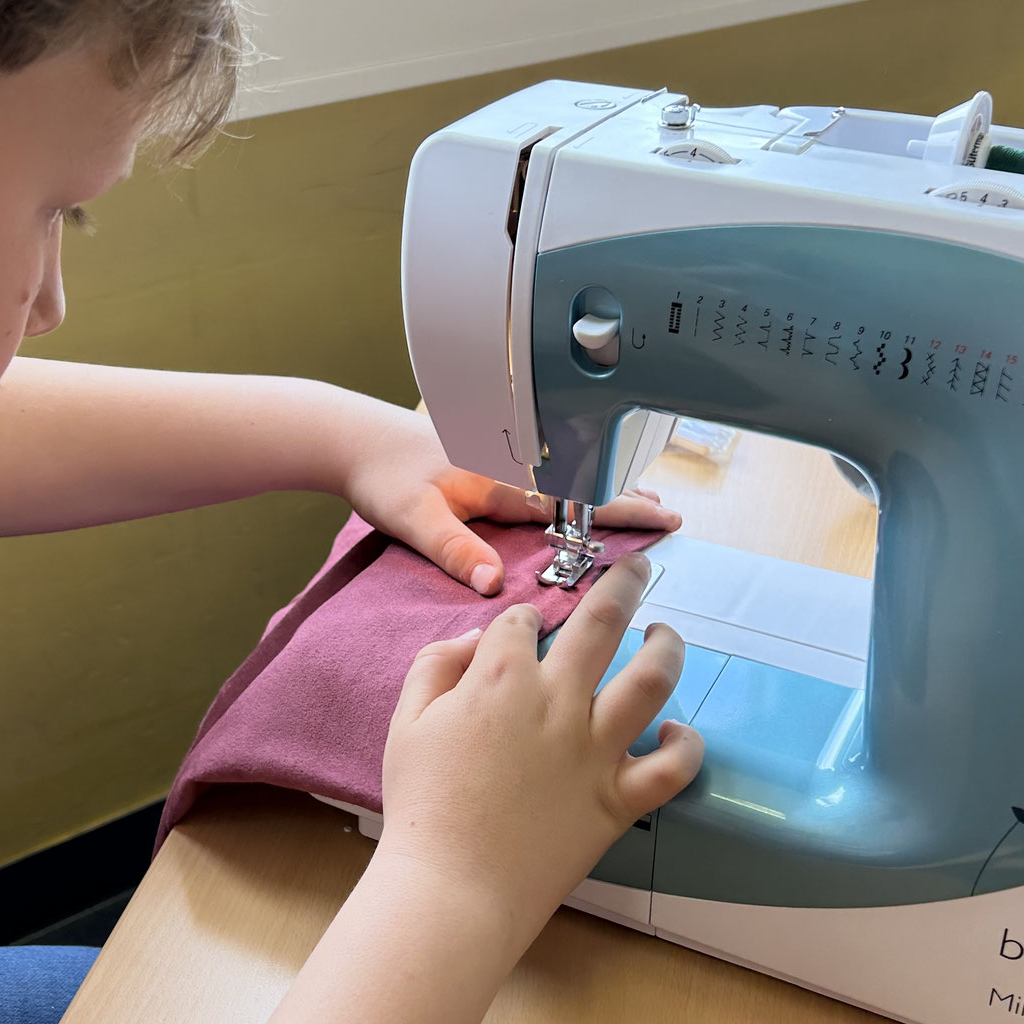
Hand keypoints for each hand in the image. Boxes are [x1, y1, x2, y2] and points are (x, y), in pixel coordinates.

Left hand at [341, 406, 678, 595]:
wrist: (354, 439)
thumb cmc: (382, 475)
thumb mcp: (412, 516)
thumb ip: (453, 548)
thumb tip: (494, 583)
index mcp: (500, 473)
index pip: (572, 495)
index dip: (618, 508)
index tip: (658, 517)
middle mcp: (509, 461)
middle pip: (582, 479)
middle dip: (626, 493)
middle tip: (669, 514)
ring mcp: (502, 457)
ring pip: (569, 472)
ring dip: (605, 484)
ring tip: (644, 500)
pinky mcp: (490, 459)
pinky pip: (548, 471)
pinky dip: (577, 479)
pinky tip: (586, 489)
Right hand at [375, 555, 703, 951]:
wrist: (451, 887)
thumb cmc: (423, 807)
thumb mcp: (406, 722)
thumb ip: (437, 667)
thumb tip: (477, 640)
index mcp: (500, 679)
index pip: (522, 621)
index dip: (523, 619)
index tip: (523, 631)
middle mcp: (557, 702)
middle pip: (604, 620)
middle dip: (624, 583)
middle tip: (636, 568)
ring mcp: (595, 750)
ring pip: (654, 678)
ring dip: (667, 646)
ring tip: (666, 634)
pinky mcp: (619, 799)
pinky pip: (673, 767)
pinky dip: (685, 745)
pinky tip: (676, 731)